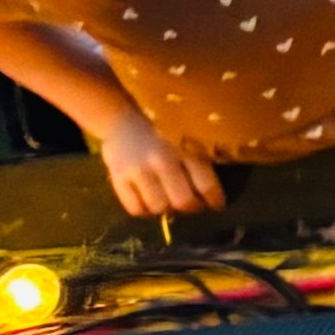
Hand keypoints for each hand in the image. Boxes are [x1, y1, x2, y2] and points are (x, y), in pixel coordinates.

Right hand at [99, 109, 222, 216]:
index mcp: (185, 150)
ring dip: (166, 209)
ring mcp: (138, 171)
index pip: (206, 185)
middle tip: (191, 205)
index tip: (216, 205)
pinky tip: (149, 202)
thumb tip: (209, 197)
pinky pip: (135, 209)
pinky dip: (145, 211)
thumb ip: (198, 167)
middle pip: (183, 201)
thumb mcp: (186, 144)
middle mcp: (162, 160)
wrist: (123, 123)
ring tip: (168, 201)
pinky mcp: (118, 179)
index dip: (215, 200)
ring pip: (159, 208)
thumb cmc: (162, 135)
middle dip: (191, 208)